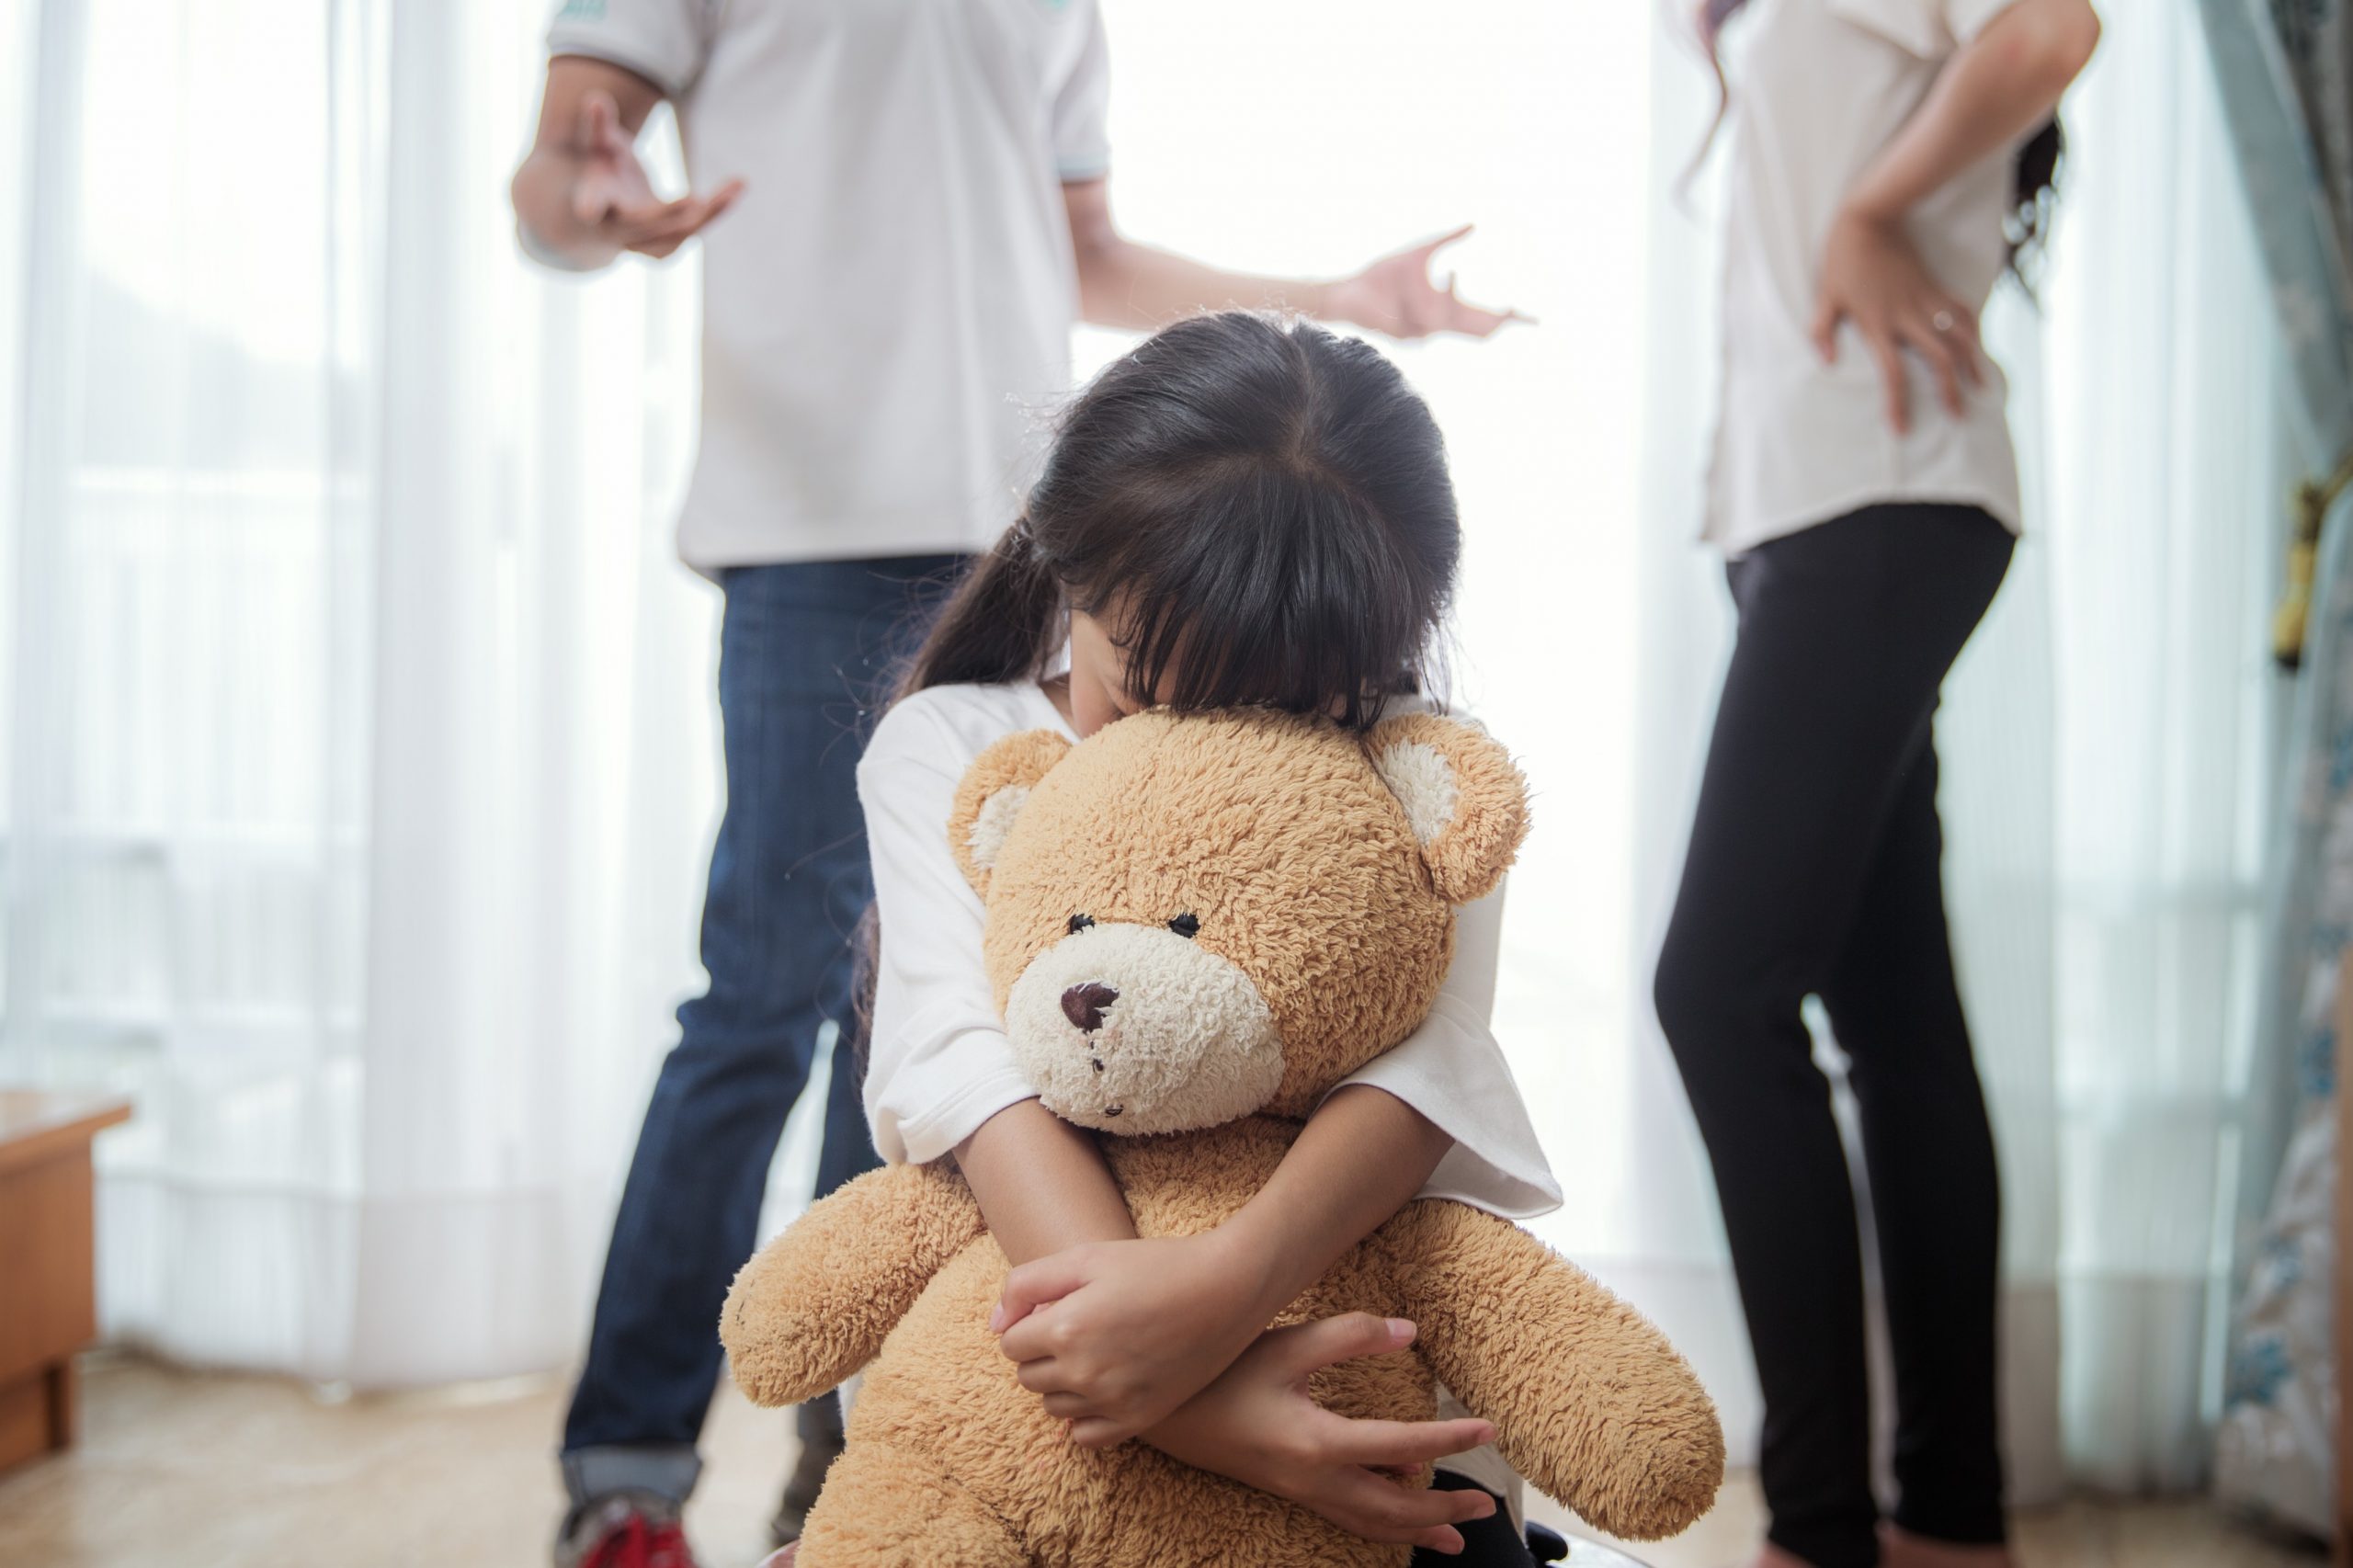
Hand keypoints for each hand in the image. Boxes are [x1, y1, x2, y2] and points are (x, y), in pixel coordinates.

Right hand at [570, 89, 742, 259]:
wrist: (607, 212)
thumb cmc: (603, 168)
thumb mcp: (598, 145)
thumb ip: (598, 125)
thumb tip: (596, 97)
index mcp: (594, 201)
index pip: (589, 206)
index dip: (590, 207)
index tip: (588, 210)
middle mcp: (615, 229)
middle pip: (642, 224)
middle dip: (668, 214)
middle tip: (699, 201)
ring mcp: (640, 243)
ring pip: (675, 235)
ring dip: (707, 214)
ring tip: (736, 186)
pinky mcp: (662, 247)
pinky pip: (690, 233)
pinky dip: (713, 214)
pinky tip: (733, 192)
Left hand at [995, 1232, 1274, 1446]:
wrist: (1226, 1290)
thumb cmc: (1155, 1266)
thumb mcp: (1086, 1256)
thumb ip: (1026, 1285)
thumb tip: (996, 1327)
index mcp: (1066, 1329)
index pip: (1010, 1345)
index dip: (1030, 1323)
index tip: (1060, 1308)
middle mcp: (1084, 1373)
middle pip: (1029, 1378)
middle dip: (1042, 1353)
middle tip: (1081, 1327)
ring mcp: (1113, 1401)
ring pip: (1054, 1407)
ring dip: (1063, 1383)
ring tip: (1097, 1352)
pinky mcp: (1140, 1419)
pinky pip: (1086, 1436)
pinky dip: (1085, 1417)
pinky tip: (1104, 1387)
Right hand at [1142, 1314, 1501, 1555]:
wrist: (1162, 1410)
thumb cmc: (1220, 1372)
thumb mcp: (1284, 1343)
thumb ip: (1348, 1335)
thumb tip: (1409, 1332)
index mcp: (1317, 1442)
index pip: (1403, 1446)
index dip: (1450, 1438)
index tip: (1487, 1430)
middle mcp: (1312, 1478)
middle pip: (1394, 1509)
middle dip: (1444, 1509)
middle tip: (1486, 1506)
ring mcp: (1298, 1490)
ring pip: (1370, 1524)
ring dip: (1417, 1530)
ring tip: (1455, 1538)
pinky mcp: (1287, 1489)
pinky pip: (1345, 1517)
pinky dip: (1380, 1524)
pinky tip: (1395, 1515)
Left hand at [1324, 225, 1527, 340]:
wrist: (1352, 291)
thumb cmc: (1383, 274)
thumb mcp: (1421, 251)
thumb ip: (1448, 239)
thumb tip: (1474, 224)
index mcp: (1444, 306)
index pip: (1480, 316)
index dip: (1503, 317)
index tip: (1525, 316)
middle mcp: (1437, 322)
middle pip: (1474, 329)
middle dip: (1494, 322)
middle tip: (1516, 316)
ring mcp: (1423, 332)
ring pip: (1446, 319)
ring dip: (1440, 295)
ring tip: (1432, 278)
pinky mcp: (1409, 337)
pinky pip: (1426, 319)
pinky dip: (1425, 300)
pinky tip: (1416, 291)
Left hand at [1810, 205, 1981, 433]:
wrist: (1871, 217)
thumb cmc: (1842, 260)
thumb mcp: (1825, 296)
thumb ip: (1821, 331)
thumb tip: (1825, 363)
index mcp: (1877, 323)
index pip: (1892, 373)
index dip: (1897, 403)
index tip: (1901, 429)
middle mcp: (1907, 316)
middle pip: (1939, 360)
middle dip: (1950, 390)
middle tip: (1958, 416)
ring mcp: (1925, 300)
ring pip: (1960, 337)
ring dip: (1973, 363)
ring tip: (1980, 387)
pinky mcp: (1935, 286)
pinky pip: (1962, 310)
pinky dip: (1974, 330)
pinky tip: (1979, 347)